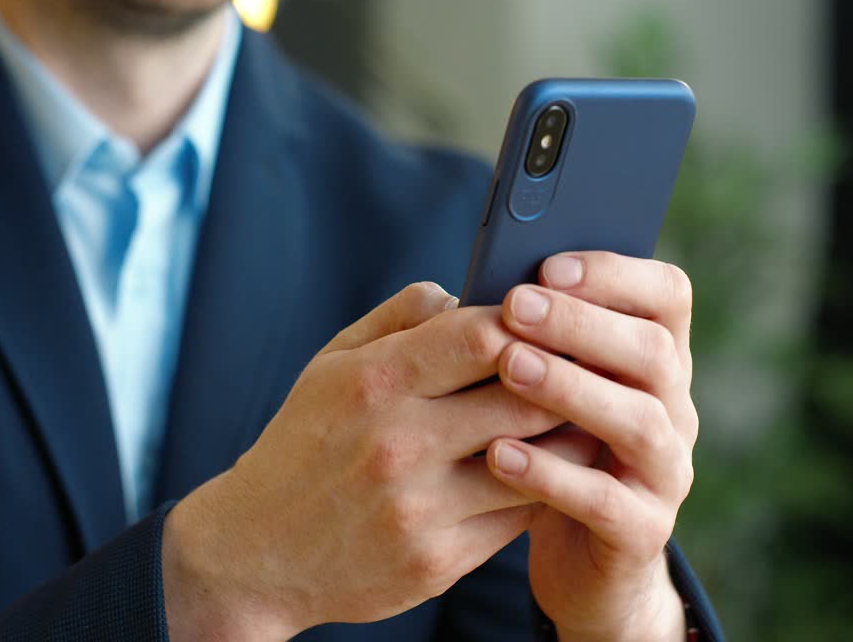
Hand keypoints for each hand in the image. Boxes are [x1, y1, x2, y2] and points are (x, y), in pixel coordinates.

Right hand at [161, 282, 567, 640]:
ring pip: (536, 460)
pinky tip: (555, 470)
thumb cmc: (303, 444)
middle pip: (523, 393)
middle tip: (596, 364)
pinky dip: (545, 488)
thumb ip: (398, 319)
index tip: (556, 319)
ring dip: (571, 436)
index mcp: (373, 381)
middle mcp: (397, 442)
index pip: (481, 333)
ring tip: (590, 415)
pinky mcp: (437, 561)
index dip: (532, 322)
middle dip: (568, 374)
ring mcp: (419, 507)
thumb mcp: (330, 366)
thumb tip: (465, 292)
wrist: (255, 551)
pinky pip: (518, 516)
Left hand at [485, 252, 697, 641]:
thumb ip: (540, 341)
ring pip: (640, 421)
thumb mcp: (552, 391)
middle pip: (653, 351)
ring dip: (571, 387)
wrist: (584, 565)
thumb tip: (489, 285)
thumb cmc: (551, 452)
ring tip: (508, 367)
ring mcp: (666, 473)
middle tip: (515, 306)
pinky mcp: (644, 532)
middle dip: (581, 323)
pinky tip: (498, 454)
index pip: (668, 296)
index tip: (548, 265)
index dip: (616, 273)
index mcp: (657, 362)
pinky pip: (607, 501)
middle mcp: (675, 410)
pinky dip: (552, 473)